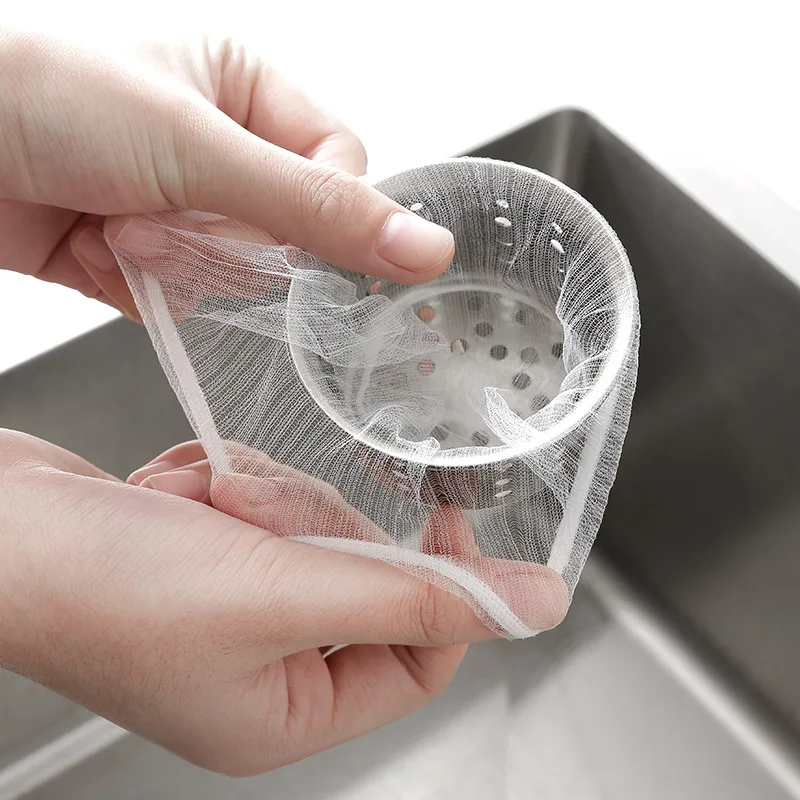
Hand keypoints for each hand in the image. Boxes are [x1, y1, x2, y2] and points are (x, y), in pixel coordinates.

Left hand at [0, 27, 454, 319]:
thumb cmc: (49, 94)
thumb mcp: (199, 146)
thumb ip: (317, 206)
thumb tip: (428, 248)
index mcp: (248, 90)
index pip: (337, 169)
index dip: (317, 210)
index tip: (274, 226)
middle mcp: (220, 147)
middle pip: (284, 232)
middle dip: (220, 237)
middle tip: (157, 211)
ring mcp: (179, 205)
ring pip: (234, 271)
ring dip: (173, 260)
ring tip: (113, 221)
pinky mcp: (142, 255)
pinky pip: (183, 296)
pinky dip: (141, 285)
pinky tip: (97, 247)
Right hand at [130, 441, 569, 637]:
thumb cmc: (103, 585)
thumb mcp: (280, 593)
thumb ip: (417, 597)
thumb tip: (534, 608)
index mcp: (288, 712)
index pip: (421, 652)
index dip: (442, 583)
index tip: (447, 511)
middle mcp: (264, 667)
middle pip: (360, 575)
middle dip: (311, 527)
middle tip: (256, 514)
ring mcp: (232, 604)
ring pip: (310, 526)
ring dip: (261, 499)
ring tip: (200, 507)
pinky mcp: (206, 550)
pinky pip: (261, 499)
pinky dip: (224, 482)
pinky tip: (173, 495)